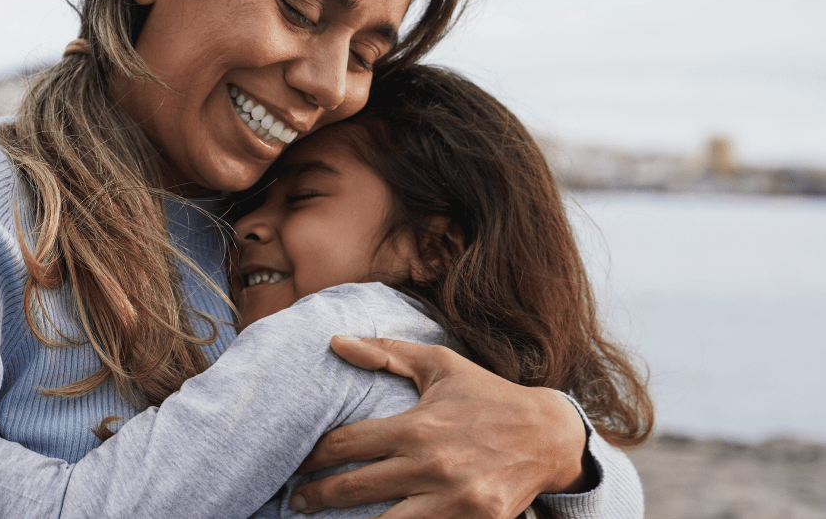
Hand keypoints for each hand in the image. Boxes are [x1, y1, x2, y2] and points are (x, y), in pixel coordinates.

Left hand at [289, 336, 590, 517]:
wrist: (551, 436)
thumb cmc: (488, 397)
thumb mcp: (440, 366)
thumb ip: (386, 352)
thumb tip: (335, 341)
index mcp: (416, 428)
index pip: (345, 446)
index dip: (311, 458)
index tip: (293, 464)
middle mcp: (431, 466)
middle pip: (353, 489)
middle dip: (316, 497)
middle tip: (295, 501)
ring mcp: (455, 500)